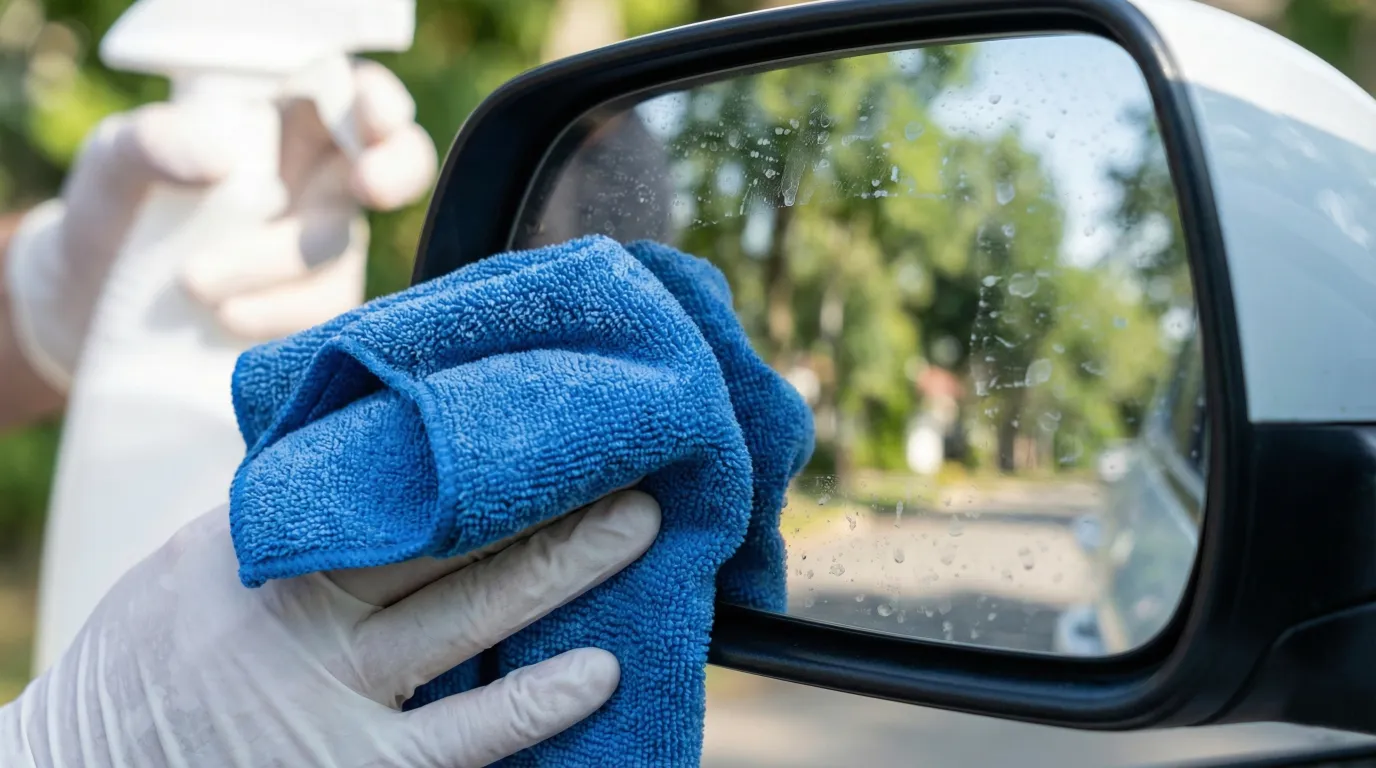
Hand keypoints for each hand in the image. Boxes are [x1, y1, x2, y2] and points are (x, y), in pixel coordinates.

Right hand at [1, 490, 660, 767]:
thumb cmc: (157, 658)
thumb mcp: (200, 556)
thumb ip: (296, 511)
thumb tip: (385, 438)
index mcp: (262, 541)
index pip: (382, 475)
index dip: (467, 440)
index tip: (533, 402)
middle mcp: (297, 609)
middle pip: (443, 532)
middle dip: (541, 489)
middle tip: (628, 445)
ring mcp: (327, 694)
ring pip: (465, 615)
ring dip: (561, 566)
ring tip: (639, 524)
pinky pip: (457, 735)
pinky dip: (529, 701)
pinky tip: (598, 669)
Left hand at [4, 60, 436, 388]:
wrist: (94, 307)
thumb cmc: (114, 214)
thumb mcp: (113, 163)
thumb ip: (152, 143)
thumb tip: (217, 162)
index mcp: (287, 125)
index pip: (355, 95)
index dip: (378, 104)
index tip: (371, 121)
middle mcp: (321, 182)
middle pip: (399, 162)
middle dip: (397, 170)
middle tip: (368, 187)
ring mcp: (325, 249)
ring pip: (340, 251)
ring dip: (279, 266)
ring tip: (195, 285)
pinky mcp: (316, 310)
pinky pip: (326, 313)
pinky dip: (281, 316)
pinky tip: (228, 318)